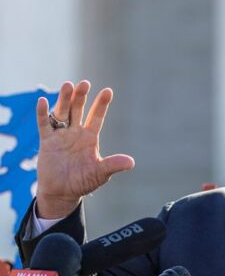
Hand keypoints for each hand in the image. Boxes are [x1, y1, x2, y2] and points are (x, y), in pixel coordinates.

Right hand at [36, 80, 134, 218]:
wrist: (62, 192)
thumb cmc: (83, 182)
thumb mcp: (100, 173)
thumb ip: (113, 165)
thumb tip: (131, 162)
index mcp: (90, 138)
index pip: (97, 117)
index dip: (102, 104)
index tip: (108, 91)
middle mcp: (75, 133)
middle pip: (78, 110)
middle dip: (81, 97)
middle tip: (85, 83)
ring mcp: (61, 135)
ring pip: (62, 113)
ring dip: (64, 99)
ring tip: (68, 85)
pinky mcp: (47, 141)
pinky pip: (44, 125)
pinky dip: (43, 114)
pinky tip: (43, 101)